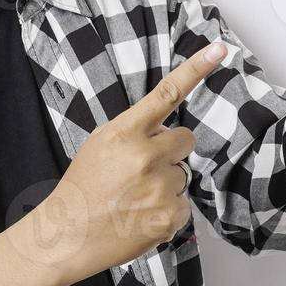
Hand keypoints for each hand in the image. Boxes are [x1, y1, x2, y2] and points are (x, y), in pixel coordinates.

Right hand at [20, 41, 226, 284]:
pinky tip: (141, 215)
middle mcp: (146, 157)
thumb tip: (166, 129)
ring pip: (183, 174)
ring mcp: (160, 188)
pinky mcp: (169, 217)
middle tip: (143, 167)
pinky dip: (167, 210)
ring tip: (134, 197)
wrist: (67, 235)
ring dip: (165, 183)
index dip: (196, 69)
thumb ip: (134, 130)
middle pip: (186, 139)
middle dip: (171, 150)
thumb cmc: (82, 188)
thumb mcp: (100, 144)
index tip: (219, 49)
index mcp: (125, 133)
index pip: (167, 94)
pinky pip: (183, 204)